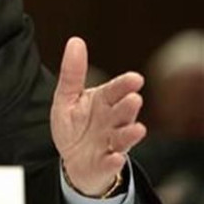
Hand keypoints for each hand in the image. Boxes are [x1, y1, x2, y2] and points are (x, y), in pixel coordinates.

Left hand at [50, 37, 146, 194]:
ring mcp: (111, 143)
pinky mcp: (105, 163)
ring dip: (129, 134)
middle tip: (134, 99)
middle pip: (122, 113)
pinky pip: (111, 162)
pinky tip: (116, 157)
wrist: (73, 160)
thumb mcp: (67, 97)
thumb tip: (75, 41)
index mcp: (103, 102)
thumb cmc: (74, 125)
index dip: (125, 85)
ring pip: (123, 137)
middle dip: (128, 107)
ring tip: (137, 128)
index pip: (115, 90)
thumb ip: (72, 73)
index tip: (136, 78)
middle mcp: (112, 121)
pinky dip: (114, 161)